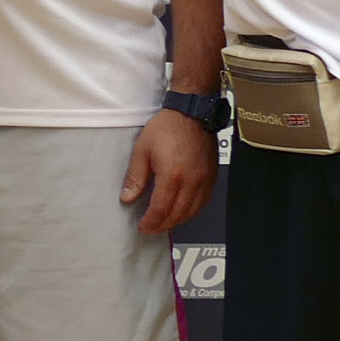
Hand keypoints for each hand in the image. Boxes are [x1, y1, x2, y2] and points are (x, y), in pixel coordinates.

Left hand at [121, 106, 216, 234]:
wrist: (191, 113)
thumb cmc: (167, 127)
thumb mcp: (142, 150)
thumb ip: (135, 177)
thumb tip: (127, 197)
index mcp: (172, 175)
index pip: (161, 209)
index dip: (151, 222)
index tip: (143, 226)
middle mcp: (192, 181)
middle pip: (178, 214)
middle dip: (163, 225)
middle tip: (151, 228)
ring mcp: (205, 180)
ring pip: (193, 211)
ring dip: (178, 220)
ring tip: (164, 222)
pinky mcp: (212, 176)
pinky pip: (204, 202)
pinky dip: (192, 211)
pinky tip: (183, 211)